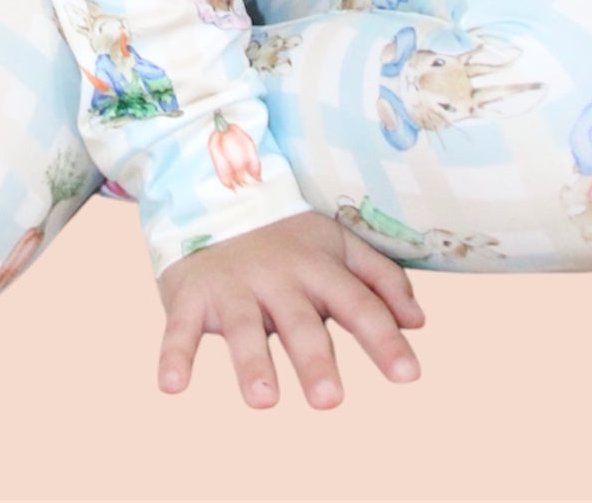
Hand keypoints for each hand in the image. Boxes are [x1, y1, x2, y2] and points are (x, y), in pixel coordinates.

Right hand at [156, 209, 425, 407]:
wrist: (213, 191)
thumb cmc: (286, 235)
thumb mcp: (337, 246)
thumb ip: (380, 280)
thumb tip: (419, 321)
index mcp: (319, 267)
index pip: (358, 305)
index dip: (384, 339)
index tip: (409, 375)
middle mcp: (278, 277)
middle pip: (300, 323)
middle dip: (315, 360)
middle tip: (330, 400)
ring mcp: (234, 286)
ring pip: (243, 326)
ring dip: (251, 363)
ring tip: (263, 400)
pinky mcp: (193, 294)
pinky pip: (182, 326)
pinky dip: (174, 354)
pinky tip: (173, 386)